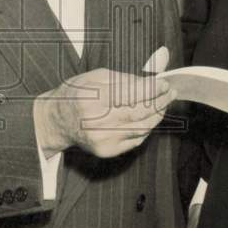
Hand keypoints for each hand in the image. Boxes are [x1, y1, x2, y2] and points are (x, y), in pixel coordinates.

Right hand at [34, 68, 175, 158]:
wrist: (57, 121)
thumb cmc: (76, 94)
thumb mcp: (95, 77)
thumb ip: (124, 78)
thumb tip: (149, 78)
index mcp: (94, 99)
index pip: (132, 95)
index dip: (152, 89)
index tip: (164, 83)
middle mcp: (99, 122)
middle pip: (140, 113)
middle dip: (160, 101)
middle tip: (170, 92)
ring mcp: (104, 139)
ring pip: (142, 128)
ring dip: (157, 115)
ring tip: (164, 103)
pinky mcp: (107, 151)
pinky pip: (136, 140)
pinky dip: (147, 128)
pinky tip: (150, 117)